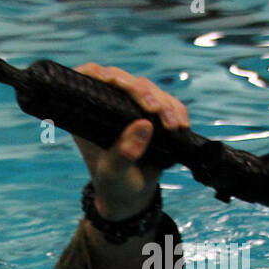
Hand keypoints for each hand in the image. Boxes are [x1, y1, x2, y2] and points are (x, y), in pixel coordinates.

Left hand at [71, 64, 189, 219]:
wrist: (132, 195)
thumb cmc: (114, 184)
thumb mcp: (114, 174)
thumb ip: (124, 154)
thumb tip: (143, 125)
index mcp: (89, 116)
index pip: (87, 82)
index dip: (94, 73)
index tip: (108, 79)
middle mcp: (108, 106)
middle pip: (123, 81)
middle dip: (142, 92)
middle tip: (155, 110)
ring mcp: (131, 107)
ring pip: (148, 89)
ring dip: (164, 103)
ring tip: (173, 127)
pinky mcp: (152, 113)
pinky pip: (167, 102)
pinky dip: (177, 110)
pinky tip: (182, 125)